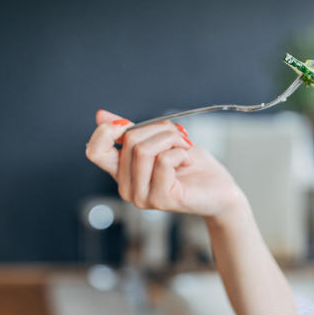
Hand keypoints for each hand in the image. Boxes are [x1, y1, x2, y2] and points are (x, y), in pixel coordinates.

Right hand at [86, 109, 245, 220]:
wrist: (218, 189)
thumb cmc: (192, 166)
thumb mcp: (159, 140)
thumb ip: (132, 130)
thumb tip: (101, 115)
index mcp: (122, 173)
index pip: (94, 151)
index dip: (108, 131)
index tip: (129, 123)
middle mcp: (127, 188)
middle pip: (129, 142)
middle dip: (159, 129)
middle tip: (178, 137)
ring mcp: (142, 197)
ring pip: (144, 150)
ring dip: (171, 140)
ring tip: (183, 150)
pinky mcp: (161, 199)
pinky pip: (164, 161)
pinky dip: (180, 153)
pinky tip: (186, 163)